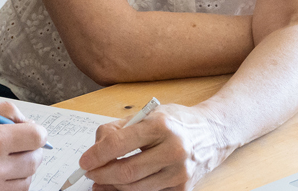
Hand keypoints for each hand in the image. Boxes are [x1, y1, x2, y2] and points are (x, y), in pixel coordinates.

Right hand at [0, 99, 46, 190]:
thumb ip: (6, 110)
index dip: (37, 132)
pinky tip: (1, 174)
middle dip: (33, 151)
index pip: (37, 137)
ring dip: (23, 169)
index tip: (31, 132)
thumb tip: (29, 124)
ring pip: (26, 181)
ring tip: (8, 159)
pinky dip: (12, 184)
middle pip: (35, 161)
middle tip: (24, 146)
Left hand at [82, 103, 232, 190]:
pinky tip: (120, 187)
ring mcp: (179, 172)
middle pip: (126, 172)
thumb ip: (120, 129)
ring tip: (101, 181)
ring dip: (112, 187)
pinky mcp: (183, 188)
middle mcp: (173, 149)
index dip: (97, 155)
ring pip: (135, 188)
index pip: (120, 143)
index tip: (85, 161)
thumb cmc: (177, 123)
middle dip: (101, 175)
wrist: (213, 133)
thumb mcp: (149, 114)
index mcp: (162, 125)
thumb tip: (96, 149)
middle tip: (90, 173)